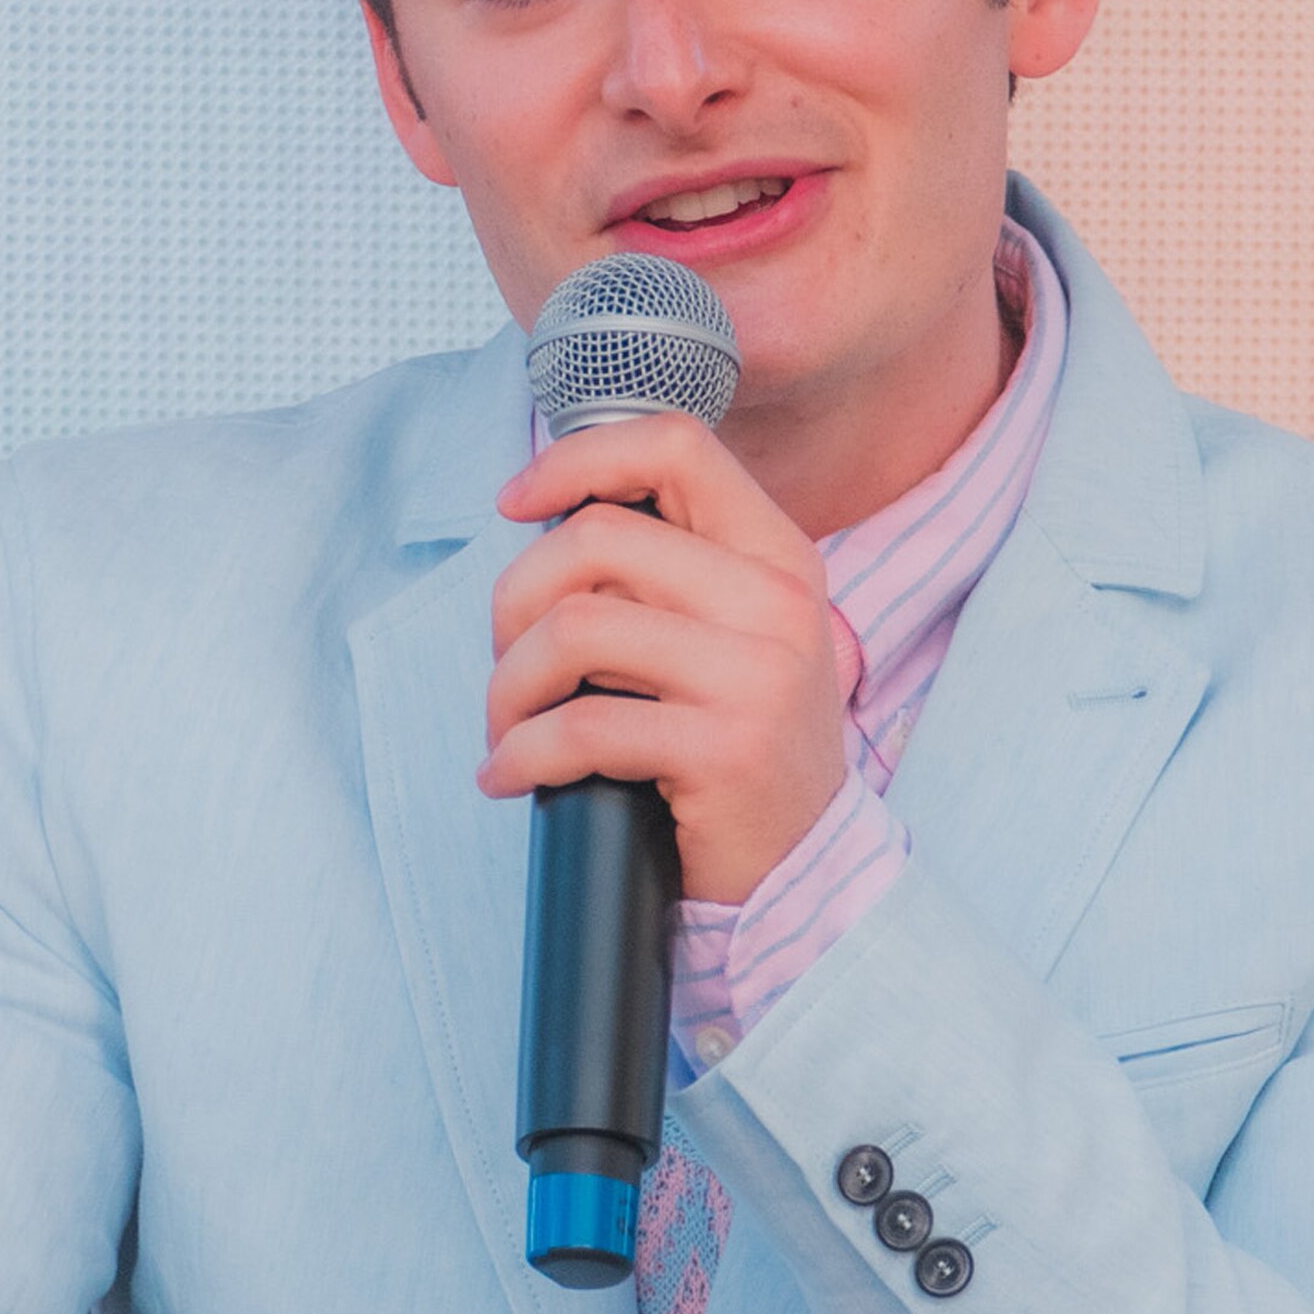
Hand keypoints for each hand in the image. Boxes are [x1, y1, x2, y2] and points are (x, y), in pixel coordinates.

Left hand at [479, 412, 847, 904]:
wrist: (806, 868)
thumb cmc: (737, 745)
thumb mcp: (733, 634)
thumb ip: (669, 570)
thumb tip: (548, 513)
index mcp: (779, 555)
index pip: (676, 445)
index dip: (577, 458)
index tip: (515, 503)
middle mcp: (780, 603)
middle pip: (596, 538)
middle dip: (515, 599)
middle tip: (507, 659)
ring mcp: (759, 676)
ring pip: (574, 630)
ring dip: (509, 686)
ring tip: (509, 725)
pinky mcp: (726, 751)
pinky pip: (580, 728)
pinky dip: (520, 753)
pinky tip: (510, 775)